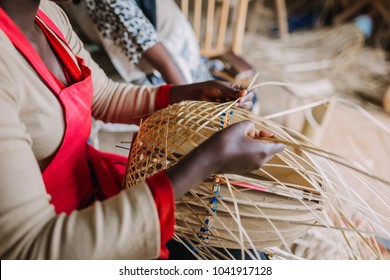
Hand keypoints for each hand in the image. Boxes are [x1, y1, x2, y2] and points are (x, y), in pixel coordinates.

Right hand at [166, 121, 283, 197]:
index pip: (280, 145)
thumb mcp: (239, 126)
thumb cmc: (224, 142)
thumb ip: (250, 124)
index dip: (273, 136)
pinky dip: (248, 152)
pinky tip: (235, 146)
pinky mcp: (243, 170)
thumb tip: (252, 129)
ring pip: (260, 155)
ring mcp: (252, 167)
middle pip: (270, 150)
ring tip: (240, 139)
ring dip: (255, 146)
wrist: (208, 160)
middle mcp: (260, 161)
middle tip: (249, 133)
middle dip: (263, 140)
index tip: (260, 132)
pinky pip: (252, 159)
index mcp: (263, 151)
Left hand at [169, 80, 253, 108]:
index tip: (239, 99)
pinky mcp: (226, 109)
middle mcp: (236, 95)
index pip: (248, 93)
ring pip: (240, 107)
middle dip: (240, 102)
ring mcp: (232, 103)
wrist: (199, 94)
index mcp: (237, 88)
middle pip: (247, 102)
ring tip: (222, 99)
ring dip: (232, 104)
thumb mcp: (222, 89)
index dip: (246, 97)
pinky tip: (218, 102)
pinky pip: (231, 110)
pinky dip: (226, 107)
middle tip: (230, 100)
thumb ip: (234, 92)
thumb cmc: (210, 88)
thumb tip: (245, 92)